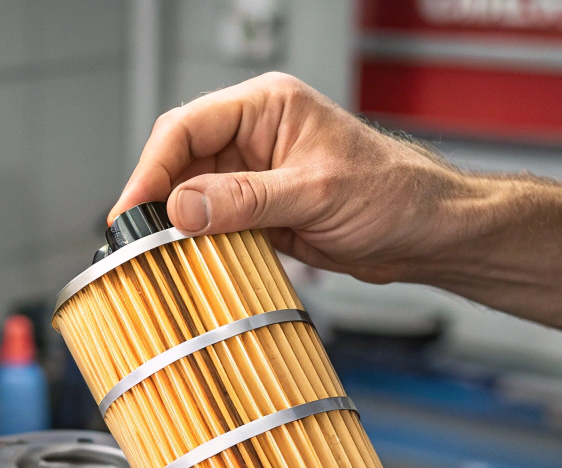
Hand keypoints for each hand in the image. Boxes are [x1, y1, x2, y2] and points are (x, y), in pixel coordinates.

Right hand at [111, 72, 482, 284]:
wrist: (429, 233)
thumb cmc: (395, 193)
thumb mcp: (316, 192)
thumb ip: (246, 198)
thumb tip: (184, 206)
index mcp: (266, 107)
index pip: (186, 127)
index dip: (151, 169)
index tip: (132, 210)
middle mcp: (255, 137)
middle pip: (181, 164)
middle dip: (159, 202)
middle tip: (139, 242)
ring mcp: (256, 177)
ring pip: (193, 201)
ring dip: (179, 231)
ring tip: (164, 259)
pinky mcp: (261, 213)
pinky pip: (215, 228)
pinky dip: (202, 249)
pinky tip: (196, 266)